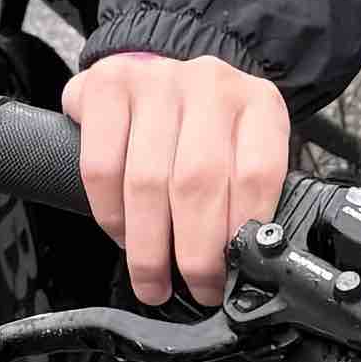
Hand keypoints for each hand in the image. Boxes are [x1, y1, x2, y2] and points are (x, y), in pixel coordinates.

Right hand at [60, 51, 288, 305]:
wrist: (155, 73)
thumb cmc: (204, 129)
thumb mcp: (244, 150)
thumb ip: (249, 195)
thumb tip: (247, 264)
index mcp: (259, 103)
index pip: (257, 174)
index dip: (240, 235)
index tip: (230, 276)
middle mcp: (210, 83)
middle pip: (199, 182)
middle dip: (195, 252)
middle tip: (195, 288)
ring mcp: (156, 80)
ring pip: (146, 181)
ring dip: (148, 246)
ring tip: (153, 279)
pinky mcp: (107, 87)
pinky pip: (101, 167)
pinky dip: (109, 214)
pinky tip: (122, 236)